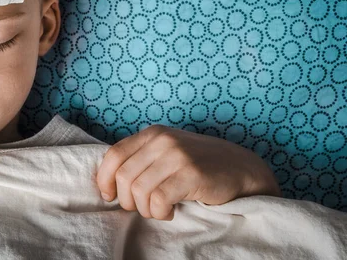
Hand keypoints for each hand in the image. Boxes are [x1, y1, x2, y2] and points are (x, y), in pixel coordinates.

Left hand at [96, 125, 280, 219]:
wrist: (241, 168)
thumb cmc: (198, 165)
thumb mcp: (167, 153)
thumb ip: (140, 160)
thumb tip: (107, 183)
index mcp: (152, 134)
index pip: (113, 155)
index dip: (104, 179)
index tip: (110, 195)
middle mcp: (162, 141)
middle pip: (123, 177)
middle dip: (128, 200)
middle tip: (144, 207)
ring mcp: (177, 156)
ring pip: (139, 191)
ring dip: (146, 209)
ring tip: (160, 209)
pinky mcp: (191, 174)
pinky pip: (159, 200)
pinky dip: (160, 212)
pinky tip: (171, 211)